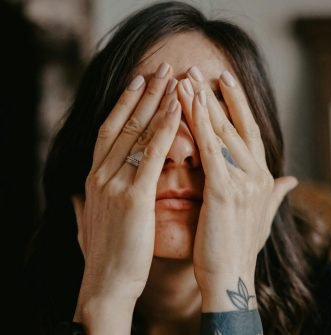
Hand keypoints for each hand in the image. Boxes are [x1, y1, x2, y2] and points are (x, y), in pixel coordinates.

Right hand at [71, 63, 180, 331]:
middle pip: (124, 123)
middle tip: (160, 67)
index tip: (138, 81)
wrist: (105, 285)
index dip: (124, 103)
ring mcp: (115, 184)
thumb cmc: (107, 254)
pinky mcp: (133, 197)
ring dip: (156, 101)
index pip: (110, 130)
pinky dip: (164, 129)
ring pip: (138, 133)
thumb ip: (88, 200)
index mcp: (95, 177)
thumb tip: (82, 192)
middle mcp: (102, 174)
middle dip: (143, 92)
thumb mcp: (92, 220)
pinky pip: (152, 155)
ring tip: (173, 77)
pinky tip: (177, 109)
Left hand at [178, 67, 297, 310]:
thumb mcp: (262, 217)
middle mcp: (258, 175)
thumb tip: (292, 180)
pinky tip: (185, 104)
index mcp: (263, 178)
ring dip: (204, 102)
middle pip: (237, 125)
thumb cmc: (239, 248)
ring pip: (222, 131)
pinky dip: (198, 123)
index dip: (237, 106)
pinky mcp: (224, 190)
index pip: (249, 133)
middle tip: (201, 70)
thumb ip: (277, 194)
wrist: (231, 278)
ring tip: (187, 78)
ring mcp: (243, 181)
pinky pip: (209, 149)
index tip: (223, 84)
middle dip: (218, 96)